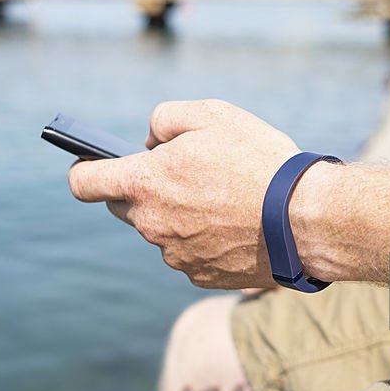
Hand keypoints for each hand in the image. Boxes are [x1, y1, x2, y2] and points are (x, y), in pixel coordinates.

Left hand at [67, 100, 300, 288]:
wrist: (305, 220)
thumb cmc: (259, 161)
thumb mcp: (213, 114)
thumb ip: (165, 119)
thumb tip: (149, 141)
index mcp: (145, 183)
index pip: (85, 183)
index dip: (84, 170)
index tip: (92, 165)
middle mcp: (151, 224)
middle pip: (125, 206)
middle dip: (143, 188)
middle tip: (184, 173)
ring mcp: (174, 256)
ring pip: (161, 230)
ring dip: (179, 214)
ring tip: (224, 198)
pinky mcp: (200, 276)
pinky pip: (189, 253)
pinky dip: (204, 238)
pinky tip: (237, 224)